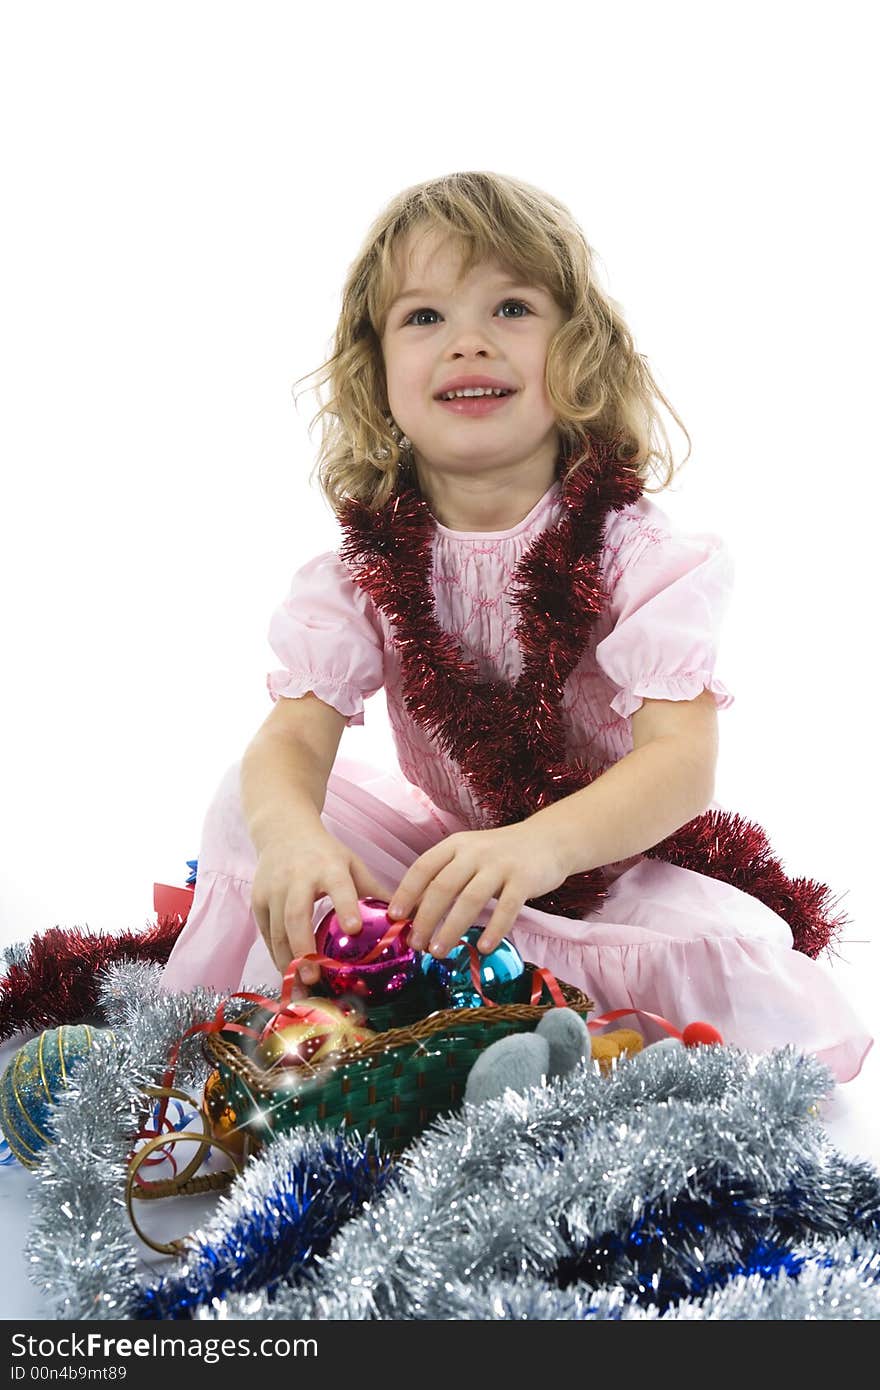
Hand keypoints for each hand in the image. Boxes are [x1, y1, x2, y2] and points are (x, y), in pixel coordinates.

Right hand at [251, 827, 395, 984]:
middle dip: (304, 947)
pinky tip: (288, 976)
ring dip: (288, 961)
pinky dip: (276, 956)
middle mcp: (297, 877)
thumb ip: (375, 891)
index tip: (354, 929)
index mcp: (328, 867)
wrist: (283, 831)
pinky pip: (266, 934)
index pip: (338, 887)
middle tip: (315, 976)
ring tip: (301, 987)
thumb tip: (411, 917)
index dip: (345, 907)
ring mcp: (273, 889)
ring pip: (277, 930)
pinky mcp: (257, 900)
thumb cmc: (324, 854)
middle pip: (296, 915)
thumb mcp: (352, 864)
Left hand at [386, 820, 568, 958]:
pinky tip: (484, 948)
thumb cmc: (501, 854)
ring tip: (440, 952)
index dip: (406, 892)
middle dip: (426, 918)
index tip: (395, 917)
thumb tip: (416, 913)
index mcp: (456, 844)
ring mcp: (501, 864)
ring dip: (452, 929)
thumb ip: (446, 876)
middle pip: (443, 886)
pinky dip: (494, 930)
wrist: (548, 839)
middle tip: (416, 944)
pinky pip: (507, 908)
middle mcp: (475, 851)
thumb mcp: (469, 855)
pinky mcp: (525, 878)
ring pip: (470, 899)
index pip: (424, 867)